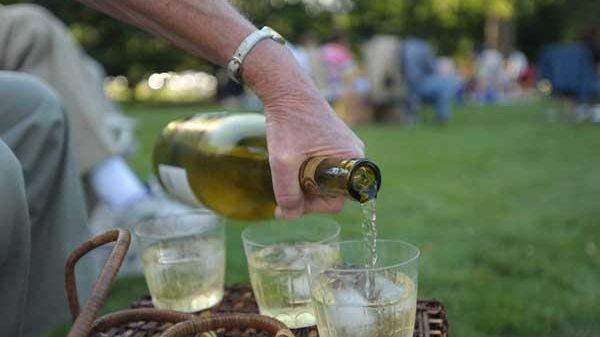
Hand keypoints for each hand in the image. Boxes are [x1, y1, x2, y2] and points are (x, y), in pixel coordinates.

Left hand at [264, 90, 363, 218]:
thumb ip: (286, 192)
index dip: (312, 207)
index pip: (337, 201)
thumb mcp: (283, 160)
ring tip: (285, 176)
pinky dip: (307, 171)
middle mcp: (354, 154)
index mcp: (352, 160)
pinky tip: (291, 165)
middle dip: (308, 196)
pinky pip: (325, 166)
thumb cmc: (289, 122)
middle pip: (332, 191)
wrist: (286, 89)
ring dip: (306, 184)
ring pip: (327, 179)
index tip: (290, 202)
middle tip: (284, 192)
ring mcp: (344, 146)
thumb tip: (289, 215)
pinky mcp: (333, 140)